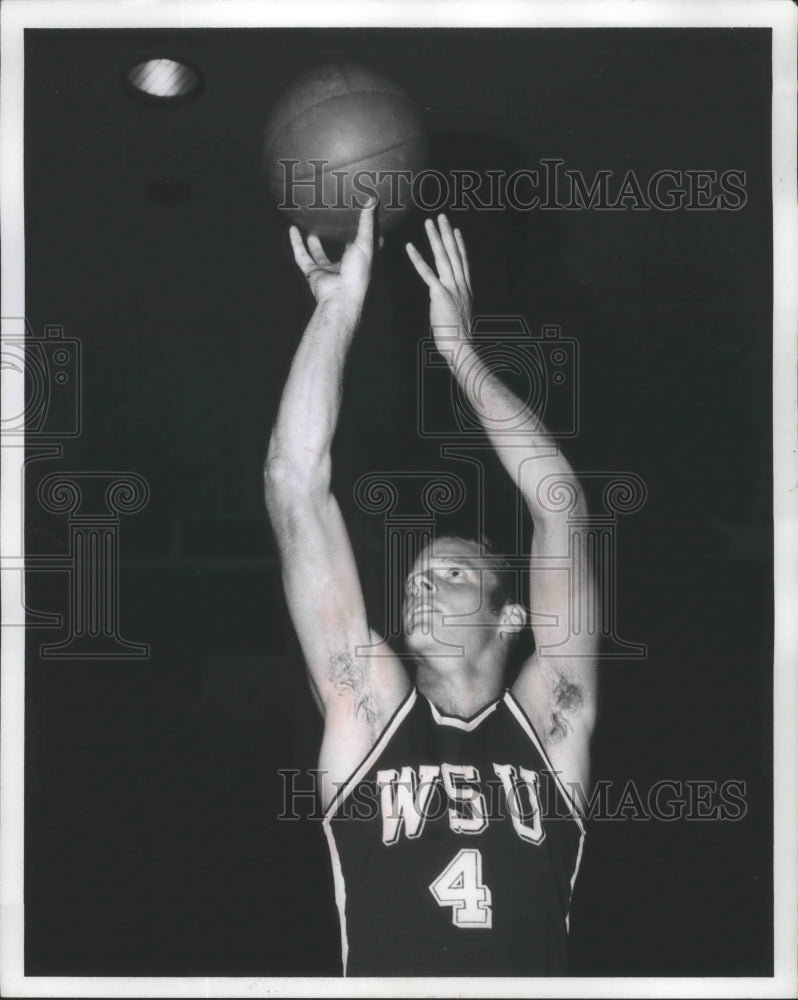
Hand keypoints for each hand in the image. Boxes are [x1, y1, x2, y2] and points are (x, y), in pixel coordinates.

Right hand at [289, 201, 376, 320]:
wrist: (340, 295)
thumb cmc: (357, 271)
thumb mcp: (365, 242)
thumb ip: (366, 222)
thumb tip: (371, 199)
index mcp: (361, 259)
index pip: (365, 243)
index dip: (366, 231)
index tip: (365, 216)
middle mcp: (345, 265)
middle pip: (341, 247)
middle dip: (338, 235)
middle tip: (334, 217)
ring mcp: (328, 270)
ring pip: (318, 253)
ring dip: (314, 240)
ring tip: (311, 224)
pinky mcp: (313, 273)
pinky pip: (301, 256)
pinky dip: (296, 243)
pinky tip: (292, 229)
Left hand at [406, 214, 472, 346]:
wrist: (461, 346)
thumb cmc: (458, 338)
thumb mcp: (459, 317)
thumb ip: (454, 305)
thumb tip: (448, 304)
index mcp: (466, 290)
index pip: (463, 262)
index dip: (460, 245)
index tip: (456, 231)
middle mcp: (461, 285)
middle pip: (454, 254)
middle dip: (447, 234)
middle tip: (442, 217)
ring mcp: (451, 288)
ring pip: (443, 258)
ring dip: (435, 238)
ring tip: (429, 222)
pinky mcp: (440, 295)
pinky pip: (427, 273)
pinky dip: (418, 259)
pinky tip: (410, 246)